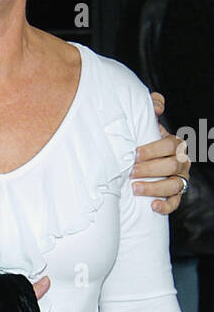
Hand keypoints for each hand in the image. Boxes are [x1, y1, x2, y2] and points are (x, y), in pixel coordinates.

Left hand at [131, 95, 189, 215]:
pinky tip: (153, 206)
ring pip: (174, 185)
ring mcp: (180, 179)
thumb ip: (151, 108)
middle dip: (150, 169)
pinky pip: (175, 202)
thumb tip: (157, 105)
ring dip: (154, 188)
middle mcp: (181, 162)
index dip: (153, 149)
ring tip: (135, 188)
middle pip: (172, 166)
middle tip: (130, 172)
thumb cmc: (144, 142)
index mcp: (175, 144)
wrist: (143, 162)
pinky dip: (165, 205)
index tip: (135, 154)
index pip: (171, 145)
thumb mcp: (147, 124)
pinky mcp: (175, 195)